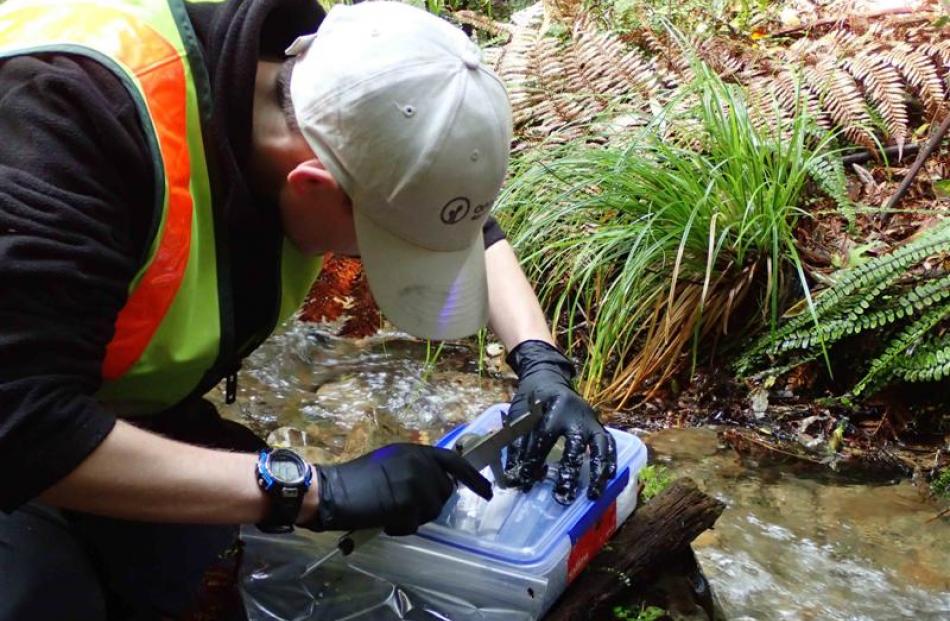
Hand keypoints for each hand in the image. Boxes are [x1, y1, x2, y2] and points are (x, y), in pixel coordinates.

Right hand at [303, 443, 491, 535]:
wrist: (332, 490)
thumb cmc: (356, 479)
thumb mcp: (391, 463)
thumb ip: (416, 469)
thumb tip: (439, 485)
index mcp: (415, 451)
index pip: (454, 462)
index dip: (474, 478)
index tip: (489, 493)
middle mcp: (419, 463)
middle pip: (444, 493)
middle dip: (429, 504)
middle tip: (404, 507)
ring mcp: (415, 482)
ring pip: (432, 511)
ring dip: (414, 517)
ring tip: (390, 512)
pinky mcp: (406, 503)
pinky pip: (415, 524)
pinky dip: (401, 528)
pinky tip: (385, 521)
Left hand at [503, 340, 616, 504]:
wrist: (547, 377)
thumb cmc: (530, 400)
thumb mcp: (517, 417)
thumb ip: (515, 445)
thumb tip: (513, 477)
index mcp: (551, 408)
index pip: (542, 440)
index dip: (533, 463)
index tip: (525, 483)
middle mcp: (575, 413)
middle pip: (575, 444)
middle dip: (569, 471)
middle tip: (562, 496)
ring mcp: (590, 418)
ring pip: (599, 445)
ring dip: (597, 472)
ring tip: (592, 495)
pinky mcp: (598, 423)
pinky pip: (609, 442)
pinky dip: (610, 461)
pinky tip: (608, 478)